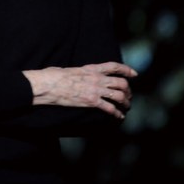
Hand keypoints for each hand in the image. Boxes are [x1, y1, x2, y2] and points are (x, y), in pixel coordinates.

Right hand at [23, 61, 137, 119]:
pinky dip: (117, 113)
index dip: (126, 70)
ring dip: (126, 102)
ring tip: (126, 107)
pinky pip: (110, 108)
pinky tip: (119, 117)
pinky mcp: (91, 102)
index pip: (114, 67)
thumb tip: (79, 75)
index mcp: (92, 69)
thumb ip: (81, 72)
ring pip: (119, 96)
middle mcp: (97, 78)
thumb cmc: (54, 76)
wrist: (49, 85)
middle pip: (121, 83)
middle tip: (129, 96)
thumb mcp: (71, 69)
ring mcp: (95, 90)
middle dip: (128, 90)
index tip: (134, 74)